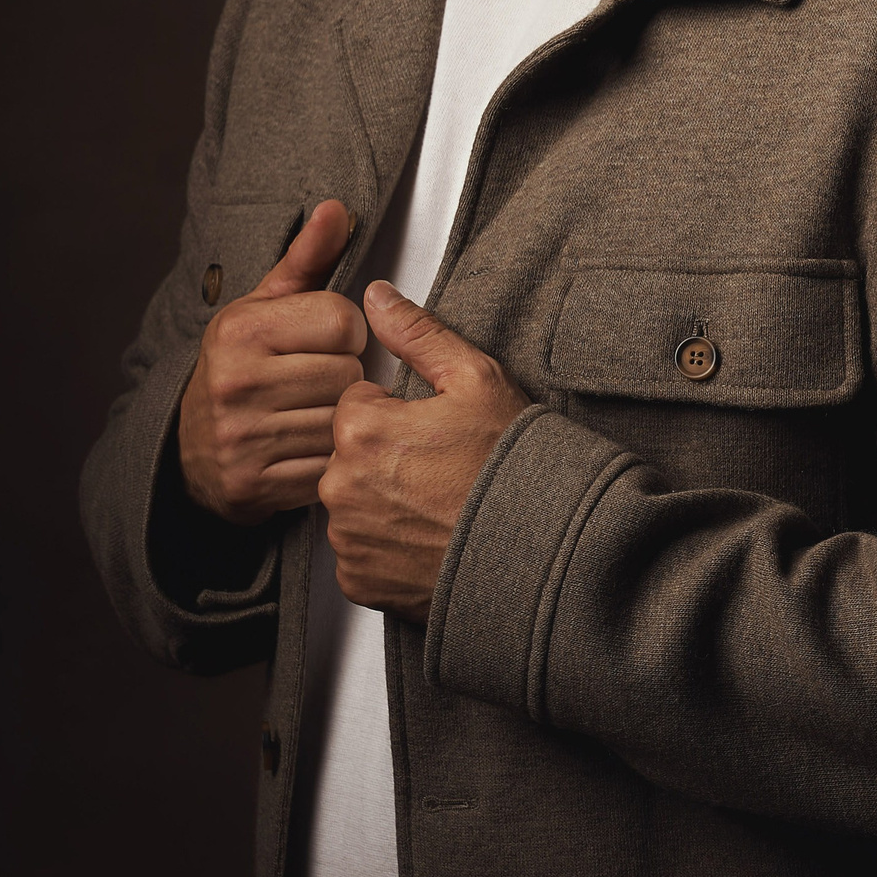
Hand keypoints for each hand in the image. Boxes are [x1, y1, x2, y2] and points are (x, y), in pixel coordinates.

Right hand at [177, 200, 365, 525]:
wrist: (190, 446)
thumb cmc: (244, 363)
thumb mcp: (266, 305)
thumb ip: (308, 257)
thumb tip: (339, 207)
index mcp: (240, 330)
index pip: (345, 321)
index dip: (348, 332)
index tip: (327, 341)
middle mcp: (235, 382)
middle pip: (349, 374)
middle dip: (346, 376)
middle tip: (320, 380)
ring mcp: (242, 438)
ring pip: (343, 423)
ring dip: (342, 420)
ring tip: (315, 411)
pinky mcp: (253, 486)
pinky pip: (328, 469)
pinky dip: (328, 460)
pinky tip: (307, 446)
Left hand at [319, 282, 531, 620]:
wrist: (535, 552)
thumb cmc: (510, 465)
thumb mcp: (475, 379)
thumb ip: (417, 332)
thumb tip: (377, 296)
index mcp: (361, 429)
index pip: (357, 403)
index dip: (397, 412)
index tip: (432, 430)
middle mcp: (341, 486)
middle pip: (350, 453)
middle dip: (386, 456)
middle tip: (439, 468)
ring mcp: (347, 538)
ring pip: (353, 501)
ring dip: (382, 500)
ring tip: (437, 504)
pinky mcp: (357, 579)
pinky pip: (358, 550)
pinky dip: (384, 545)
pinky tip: (425, 538)